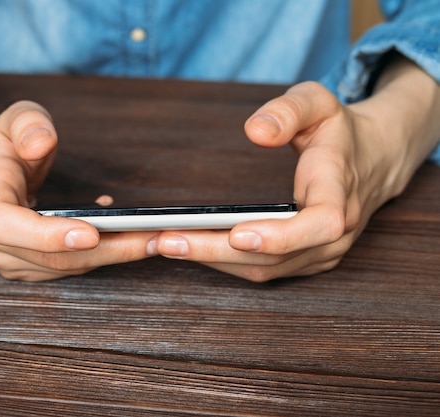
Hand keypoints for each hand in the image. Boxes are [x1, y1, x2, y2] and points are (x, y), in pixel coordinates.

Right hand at [0, 101, 158, 280]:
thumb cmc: (5, 147)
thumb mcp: (16, 117)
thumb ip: (28, 123)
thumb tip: (41, 142)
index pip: (3, 224)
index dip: (47, 235)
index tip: (91, 233)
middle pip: (49, 256)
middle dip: (106, 249)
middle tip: (153, 236)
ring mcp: (4, 258)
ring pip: (63, 268)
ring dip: (111, 255)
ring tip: (150, 235)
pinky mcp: (24, 269)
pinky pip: (66, 268)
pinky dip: (100, 255)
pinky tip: (123, 234)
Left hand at [152, 58, 439, 280]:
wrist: (372, 161)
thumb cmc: (338, 132)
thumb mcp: (319, 102)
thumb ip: (289, 110)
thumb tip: (254, 131)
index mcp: (340, 189)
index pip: (321, 223)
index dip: (281, 235)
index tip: (238, 233)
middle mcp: (335, 232)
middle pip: (276, 256)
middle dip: (218, 251)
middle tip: (167, 240)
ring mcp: (321, 252)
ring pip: (264, 269)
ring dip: (213, 260)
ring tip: (164, 244)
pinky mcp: (306, 260)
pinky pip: (263, 270)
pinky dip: (224, 263)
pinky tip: (190, 249)